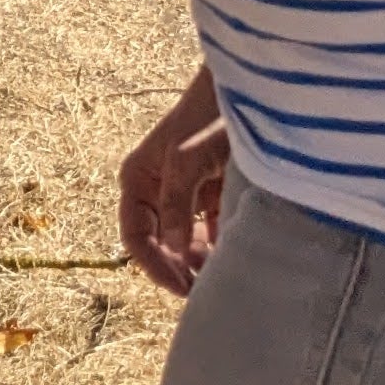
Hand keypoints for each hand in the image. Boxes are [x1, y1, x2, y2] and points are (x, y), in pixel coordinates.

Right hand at [117, 72, 229, 297]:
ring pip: (186, 241)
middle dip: (179, 268)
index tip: (181, 288)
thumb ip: (177, 203)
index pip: (135, 236)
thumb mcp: (188, 158)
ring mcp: (186, 194)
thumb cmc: (209, 116)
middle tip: (206, 293)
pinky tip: (237, 259)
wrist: (249, 90)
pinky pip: (212, 231)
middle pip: (160, 243)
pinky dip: (221, 247)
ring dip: (201, 262)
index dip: (154, 265)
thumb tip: (174, 250)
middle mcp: (157, 190)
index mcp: (138, 180)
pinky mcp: (213, 194)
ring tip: (223, 279)